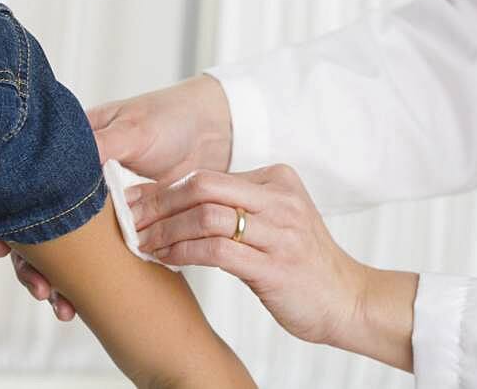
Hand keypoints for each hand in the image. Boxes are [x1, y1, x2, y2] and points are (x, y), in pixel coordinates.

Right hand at [0, 75, 234, 321]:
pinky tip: (86, 300)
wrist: (218, 129)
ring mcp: (101, 208)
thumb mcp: (134, 129)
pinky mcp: (127, 226)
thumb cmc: (170, 117)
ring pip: (68, 249)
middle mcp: (78, 183)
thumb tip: (63, 170)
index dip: (14, 222)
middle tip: (41, 289)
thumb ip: (101, 147)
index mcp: (70, 154)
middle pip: (41, 228)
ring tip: (62, 306)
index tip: (5, 249)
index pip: (29, 192)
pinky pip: (102, 256)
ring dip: (59, 279)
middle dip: (34, 263)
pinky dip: (91, 279)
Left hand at [128, 163, 416, 369]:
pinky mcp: (274, 266)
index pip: (206, 175)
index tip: (133, 200)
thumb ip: (233, 204)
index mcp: (276, 179)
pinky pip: (215, 251)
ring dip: (165, 230)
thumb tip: (169, 200)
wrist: (347, 300)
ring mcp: (279, 232)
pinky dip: (182, 252)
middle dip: (157, 203)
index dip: (163, 188)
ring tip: (142, 242)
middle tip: (129, 219)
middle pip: (201, 187)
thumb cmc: (299, 261)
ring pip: (204, 217)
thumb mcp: (271, 219)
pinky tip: (165, 258)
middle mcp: (279, 199)